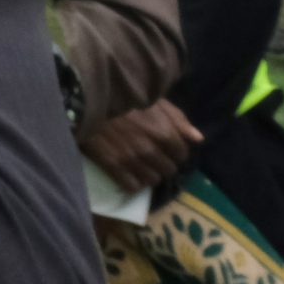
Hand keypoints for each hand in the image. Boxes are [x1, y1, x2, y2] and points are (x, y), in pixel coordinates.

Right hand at [78, 99, 199, 192]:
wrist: (86, 99)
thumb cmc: (123, 96)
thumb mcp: (154, 101)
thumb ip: (178, 119)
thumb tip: (197, 139)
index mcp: (164, 132)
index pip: (182, 153)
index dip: (176, 151)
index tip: (167, 147)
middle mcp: (151, 149)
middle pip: (169, 170)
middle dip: (164, 163)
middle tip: (153, 156)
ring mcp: (132, 160)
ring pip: (152, 180)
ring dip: (149, 174)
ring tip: (141, 164)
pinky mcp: (113, 167)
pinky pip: (132, 186)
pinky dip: (133, 182)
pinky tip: (128, 172)